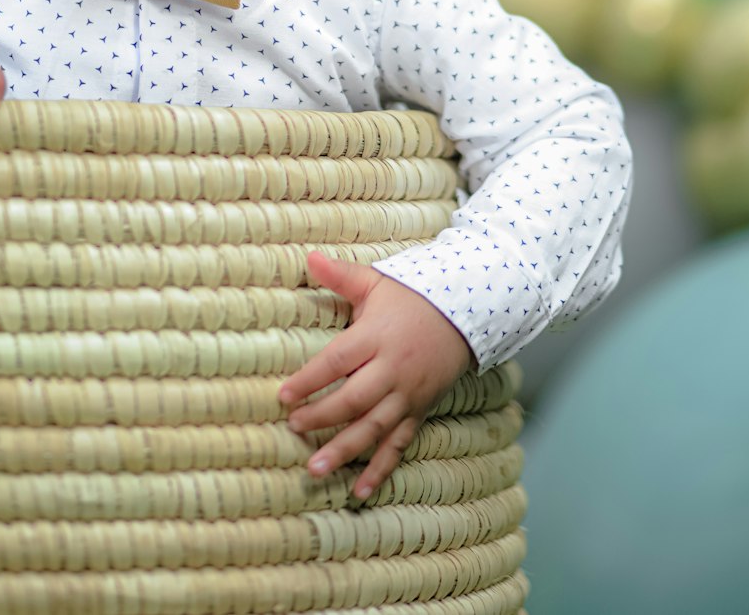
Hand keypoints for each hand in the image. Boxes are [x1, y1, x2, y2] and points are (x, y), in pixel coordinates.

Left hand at [279, 251, 472, 499]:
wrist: (466, 312)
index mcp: (376, 337)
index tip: (282, 395)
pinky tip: (360, 490)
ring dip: (344, 451)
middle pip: (353, 399)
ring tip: (314, 469)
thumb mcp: (376, 282)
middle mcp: (391, 370)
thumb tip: (308, 258)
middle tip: (293, 429)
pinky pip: (399, 444)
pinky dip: (381, 469)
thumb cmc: (412, 296)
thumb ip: (340, 275)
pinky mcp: (419, 411)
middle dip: (321, 417)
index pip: (336, 362)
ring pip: (373, 428)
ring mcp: (407, 394)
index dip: (308, 380)